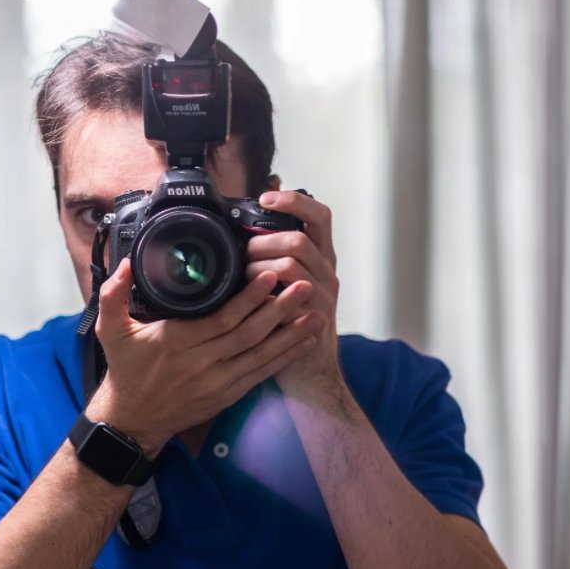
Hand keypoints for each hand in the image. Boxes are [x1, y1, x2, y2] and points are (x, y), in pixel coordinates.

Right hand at [87, 259, 321, 455]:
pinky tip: (305, 341)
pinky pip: (262, 374)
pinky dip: (285, 357)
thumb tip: (127, 264)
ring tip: (316, 312)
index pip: (221, 319)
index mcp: (177, 342)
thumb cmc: (125, 370)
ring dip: (291, 334)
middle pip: (249, 334)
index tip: (269, 277)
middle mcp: (201, 363)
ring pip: (261, 355)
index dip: (248, 299)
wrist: (132, 420)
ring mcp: (217, 382)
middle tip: (304, 286)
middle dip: (280, 310)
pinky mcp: (227, 395)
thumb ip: (113, 295)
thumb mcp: (110, 331)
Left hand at [246, 190, 340, 392]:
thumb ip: (272, 254)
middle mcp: (326, 271)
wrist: (307, 370)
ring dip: (260, 266)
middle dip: (264, 242)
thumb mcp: (285, 282)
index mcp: (320, 256)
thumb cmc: (287, 321)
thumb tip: (243, 224)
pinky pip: (288, 296)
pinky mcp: (314, 318)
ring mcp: (323, 295)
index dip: (294, 201)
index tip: (266, 198)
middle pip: (300, 238)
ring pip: (291, 263)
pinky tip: (252, 298)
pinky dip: (265, 293)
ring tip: (244, 278)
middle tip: (244, 254)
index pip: (319, 214)